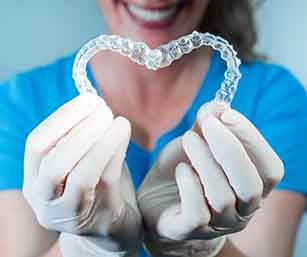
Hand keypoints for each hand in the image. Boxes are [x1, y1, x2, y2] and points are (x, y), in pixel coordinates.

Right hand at [23, 94, 141, 255]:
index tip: (88, 100)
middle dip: (80, 130)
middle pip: (53, 164)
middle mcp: (45, 200)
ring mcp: (70, 214)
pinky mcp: (98, 218)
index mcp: (35, 180)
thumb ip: (80, 137)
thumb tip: (95, 105)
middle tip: (104, 109)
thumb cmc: (94, 185)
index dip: (61, 119)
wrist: (109, 224)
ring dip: (100, 142)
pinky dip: (115, 152)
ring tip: (118, 120)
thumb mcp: (79, 161)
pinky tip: (123, 133)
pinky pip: (106, 181)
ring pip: (80, 176)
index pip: (36, 146)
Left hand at [137, 102, 283, 256]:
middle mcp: (241, 210)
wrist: (155, 200)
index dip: (252, 139)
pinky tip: (181, 169)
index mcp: (251, 187)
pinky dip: (190, 186)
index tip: (227, 114)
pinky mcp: (189, 230)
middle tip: (208, 123)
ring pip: (222, 197)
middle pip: (251, 185)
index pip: (270, 168)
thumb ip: (208, 124)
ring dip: (205, 161)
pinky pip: (197, 213)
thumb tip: (218, 105)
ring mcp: (217, 224)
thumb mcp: (196, 142)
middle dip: (231, 149)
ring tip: (188, 139)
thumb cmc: (183, 170)